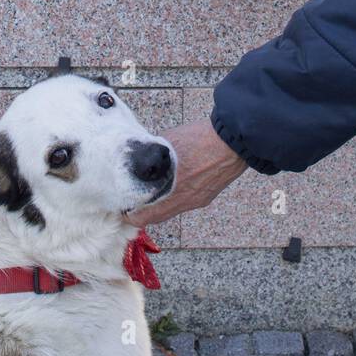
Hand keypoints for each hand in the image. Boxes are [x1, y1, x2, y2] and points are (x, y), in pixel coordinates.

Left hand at [123, 119, 247, 226]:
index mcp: (170, 191)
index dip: (130, 212)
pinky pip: (185, 202)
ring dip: (160, 204)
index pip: (142, 217)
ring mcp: (196, 200)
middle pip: (155, 217)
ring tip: (153, 189)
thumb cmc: (199, 138)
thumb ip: (153, 156)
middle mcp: (183, 202)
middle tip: (134, 198)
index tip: (123, 204)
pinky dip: (176, 196)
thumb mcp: (167, 143)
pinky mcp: (206, 197)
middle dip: (143, 210)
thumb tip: (143, 159)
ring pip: (171, 210)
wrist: (232, 140)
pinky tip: (176, 182)